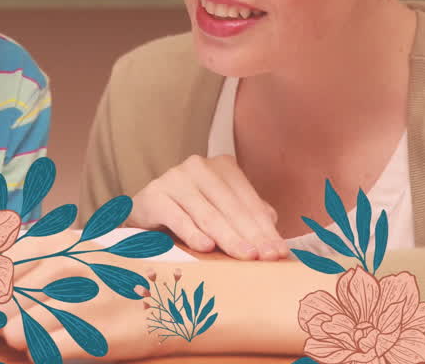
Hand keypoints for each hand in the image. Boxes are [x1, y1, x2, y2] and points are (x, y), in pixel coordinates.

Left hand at [0, 231, 160, 361]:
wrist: (168, 302)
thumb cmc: (108, 281)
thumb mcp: (70, 256)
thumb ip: (25, 268)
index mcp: (56, 242)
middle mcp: (65, 265)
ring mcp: (78, 300)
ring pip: (14, 332)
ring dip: (17, 339)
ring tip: (41, 332)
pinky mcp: (90, 335)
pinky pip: (40, 353)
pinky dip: (41, 353)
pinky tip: (59, 343)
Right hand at [127, 154, 287, 260]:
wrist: (145, 212)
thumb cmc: (191, 214)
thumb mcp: (222, 212)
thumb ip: (247, 217)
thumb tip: (274, 230)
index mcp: (222, 167)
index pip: (249, 201)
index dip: (266, 229)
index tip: (279, 253)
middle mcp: (199, 167)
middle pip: (231, 207)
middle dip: (251, 235)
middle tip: (266, 258)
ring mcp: (174, 178)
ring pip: (208, 213)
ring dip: (228, 237)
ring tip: (245, 256)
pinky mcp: (154, 195)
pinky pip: (177, 217)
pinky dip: (193, 233)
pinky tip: (206, 247)